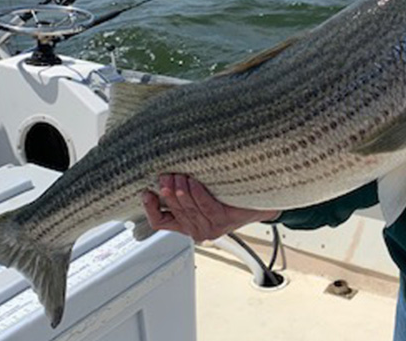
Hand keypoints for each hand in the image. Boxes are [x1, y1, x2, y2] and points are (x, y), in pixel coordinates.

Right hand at [142, 174, 279, 241]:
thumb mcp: (202, 196)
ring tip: (177, 176)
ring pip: (188, 210)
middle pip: (174, 212)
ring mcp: (211, 228)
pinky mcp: (224, 221)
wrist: (260, 204)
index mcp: (189, 226)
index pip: (161, 222)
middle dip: (166, 193)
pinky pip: (206, 206)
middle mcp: (198, 231)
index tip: (146, 192)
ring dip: (180, 192)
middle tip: (164, 177)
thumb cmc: (230, 199)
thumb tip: (165, 175)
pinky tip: (194, 182)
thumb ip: (185, 193)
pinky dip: (197, 193)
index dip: (150, 208)